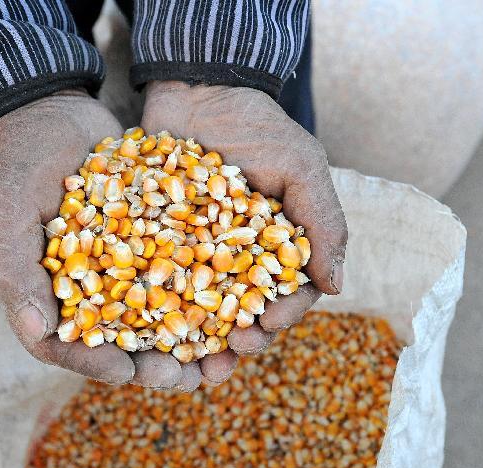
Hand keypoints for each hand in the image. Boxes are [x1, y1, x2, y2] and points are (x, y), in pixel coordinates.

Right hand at [0, 90, 222, 390]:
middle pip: (118, 342)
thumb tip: (38, 332)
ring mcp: (121, 269)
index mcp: (42, 295)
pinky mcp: (151, 243)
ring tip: (223, 358)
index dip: (93, 362)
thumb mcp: (6, 212)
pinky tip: (239, 301)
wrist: (52, 111)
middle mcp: (84, 291)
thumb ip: (16, 271)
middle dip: (153, 364)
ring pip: (156, 317)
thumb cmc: (17, 162)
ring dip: (188, 341)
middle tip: (186, 378)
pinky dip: (207, 291)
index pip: (64, 345)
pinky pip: (181, 274)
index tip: (125, 371)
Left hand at [141, 81, 347, 368]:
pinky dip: (152, 310)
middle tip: (229, 357)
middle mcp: (239, 259)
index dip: (281, 315)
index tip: (267, 326)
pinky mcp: (157, 245)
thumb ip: (323, 223)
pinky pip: (155, 283)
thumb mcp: (301, 166)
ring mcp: (196, 254)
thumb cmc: (257, 125)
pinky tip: (144, 332)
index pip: (287, 293)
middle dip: (239, 340)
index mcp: (279, 248)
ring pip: (199, 311)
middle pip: (243, 313)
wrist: (195, 88)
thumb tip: (337, 288)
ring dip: (198, 343)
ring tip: (189, 365)